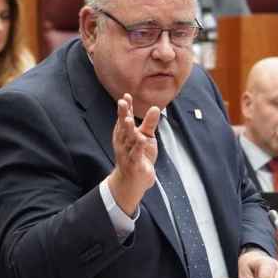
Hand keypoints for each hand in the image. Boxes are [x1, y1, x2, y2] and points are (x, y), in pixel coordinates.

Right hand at [107, 94, 159, 215]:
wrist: (133, 181)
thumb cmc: (139, 156)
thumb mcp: (146, 137)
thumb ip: (149, 123)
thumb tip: (155, 107)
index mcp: (124, 134)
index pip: (123, 118)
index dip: (125, 108)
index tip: (126, 96)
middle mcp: (123, 142)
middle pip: (123, 127)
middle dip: (122, 114)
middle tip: (122, 102)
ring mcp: (127, 153)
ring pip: (128, 140)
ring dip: (127, 130)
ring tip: (128, 119)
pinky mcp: (134, 164)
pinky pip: (136, 154)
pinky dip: (138, 147)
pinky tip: (140, 139)